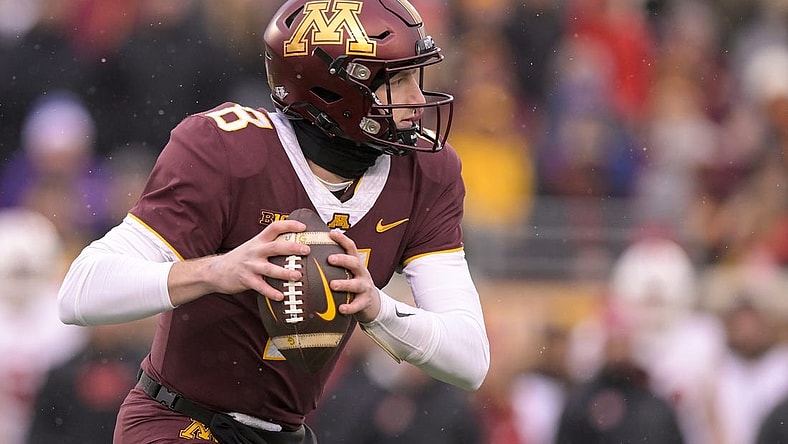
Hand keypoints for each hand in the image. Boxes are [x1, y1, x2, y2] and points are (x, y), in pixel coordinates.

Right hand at [169, 219, 309, 305]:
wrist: (215, 271)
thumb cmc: (240, 259)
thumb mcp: (253, 247)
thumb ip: (269, 245)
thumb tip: (293, 244)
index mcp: (258, 241)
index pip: (274, 227)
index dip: (289, 225)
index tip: (303, 227)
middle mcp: (255, 251)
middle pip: (276, 247)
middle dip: (292, 248)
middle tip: (306, 250)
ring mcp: (250, 266)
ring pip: (270, 269)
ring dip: (285, 272)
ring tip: (298, 276)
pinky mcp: (246, 280)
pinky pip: (261, 287)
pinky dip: (271, 292)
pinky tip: (281, 296)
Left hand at [327, 230, 380, 322]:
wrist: (372, 303)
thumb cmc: (354, 285)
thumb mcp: (349, 272)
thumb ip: (335, 265)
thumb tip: (312, 254)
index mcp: (356, 264)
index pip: (351, 248)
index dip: (342, 239)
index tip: (331, 233)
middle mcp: (362, 273)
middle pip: (355, 263)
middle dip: (343, 260)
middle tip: (330, 259)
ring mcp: (364, 287)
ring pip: (356, 284)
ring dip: (344, 284)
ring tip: (333, 285)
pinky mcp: (365, 302)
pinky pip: (357, 305)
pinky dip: (350, 306)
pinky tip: (341, 308)